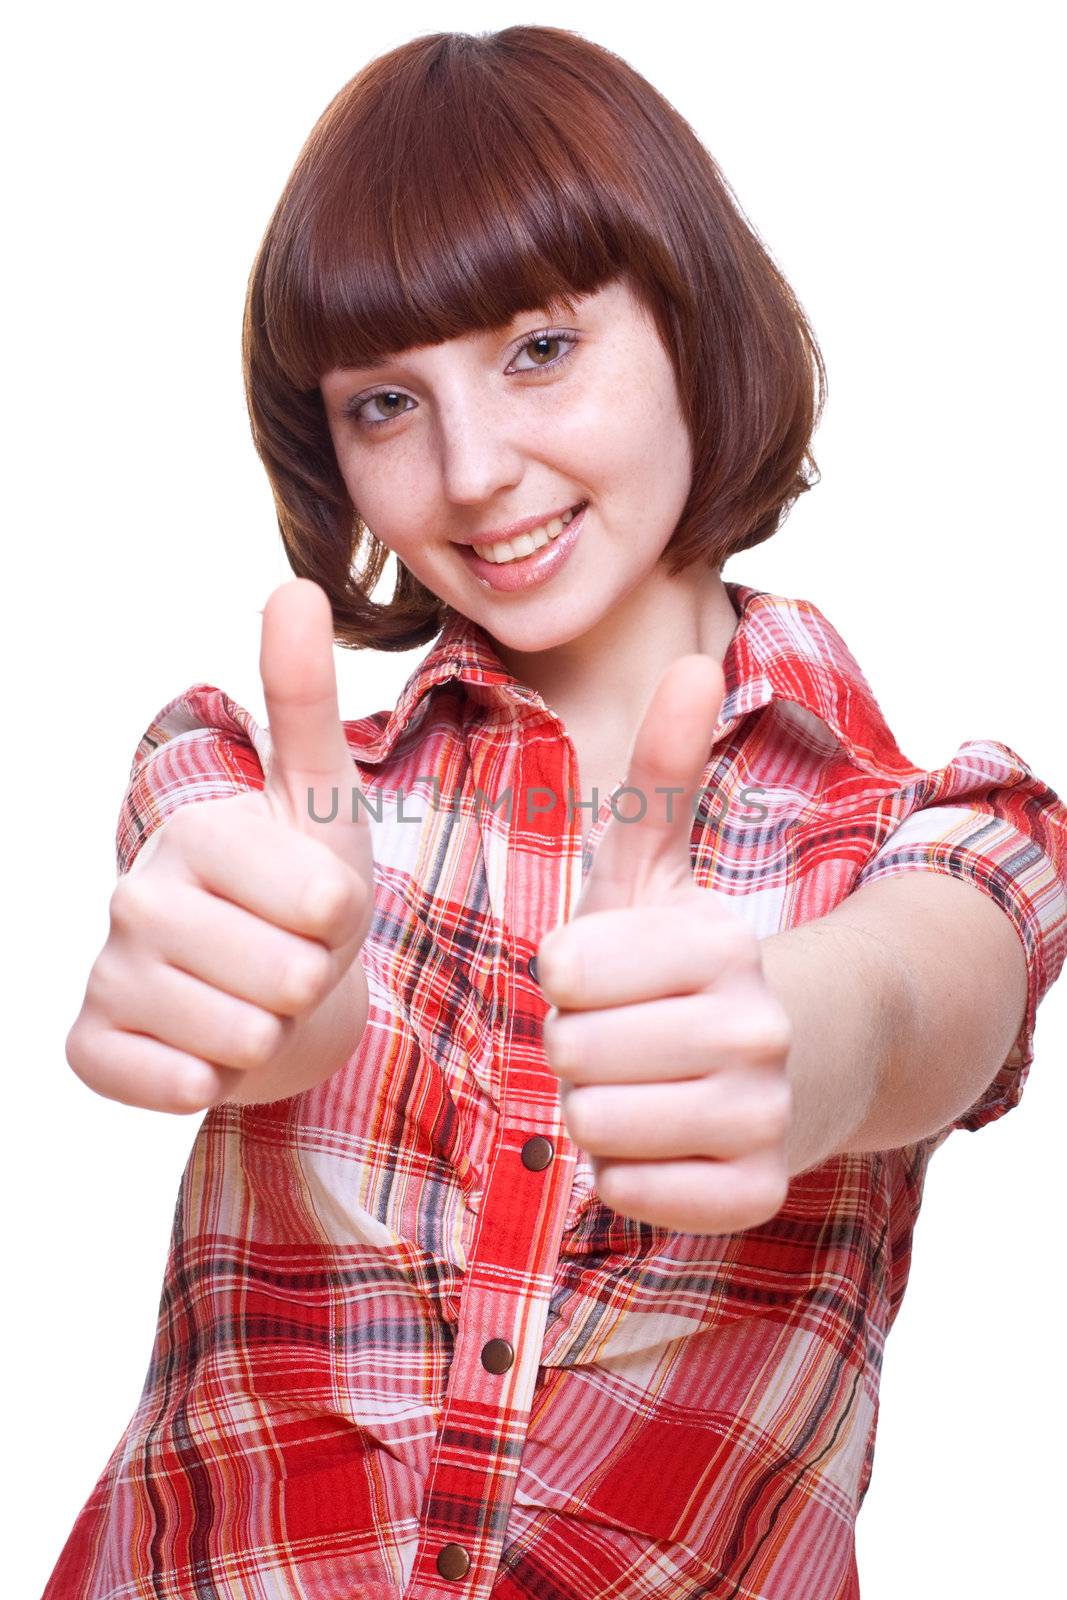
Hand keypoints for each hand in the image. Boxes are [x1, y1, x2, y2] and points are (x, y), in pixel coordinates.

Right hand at [66, 579, 374, 1112]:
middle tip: (288, 959)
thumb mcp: (323, 800)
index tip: (315, 910)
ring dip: (271, 1032)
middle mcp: (135, 895)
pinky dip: (206, 1079)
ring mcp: (107, 974)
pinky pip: (173, 1085)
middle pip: (289, 979)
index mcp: (199, 830)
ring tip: (253, 996)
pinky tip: (201, 1046)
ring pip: (245, 1039)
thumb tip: (291, 584)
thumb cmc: (304, 892)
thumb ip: (305, 700)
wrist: (272, 993)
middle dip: (311, 982)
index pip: (326, 910)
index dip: (344, 926)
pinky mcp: (89, 1047)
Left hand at [537, 655, 793, 1233]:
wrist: (806, 1057)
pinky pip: (624, 1192)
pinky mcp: (752, 1194)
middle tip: (621, 1034)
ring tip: (641, 1081)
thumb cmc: (696, 962)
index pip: (561, 969)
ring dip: (596, 1106)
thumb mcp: (665, 869)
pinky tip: (663, 1135)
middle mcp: (754, 1029)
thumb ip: (663, 773)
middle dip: (575, 1042)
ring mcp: (760, 1118)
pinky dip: (625, 1170)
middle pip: (569, 1050)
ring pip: (591, 1125)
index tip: (604, 973)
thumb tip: (690, 660)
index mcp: (719, 942)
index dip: (566, 974)